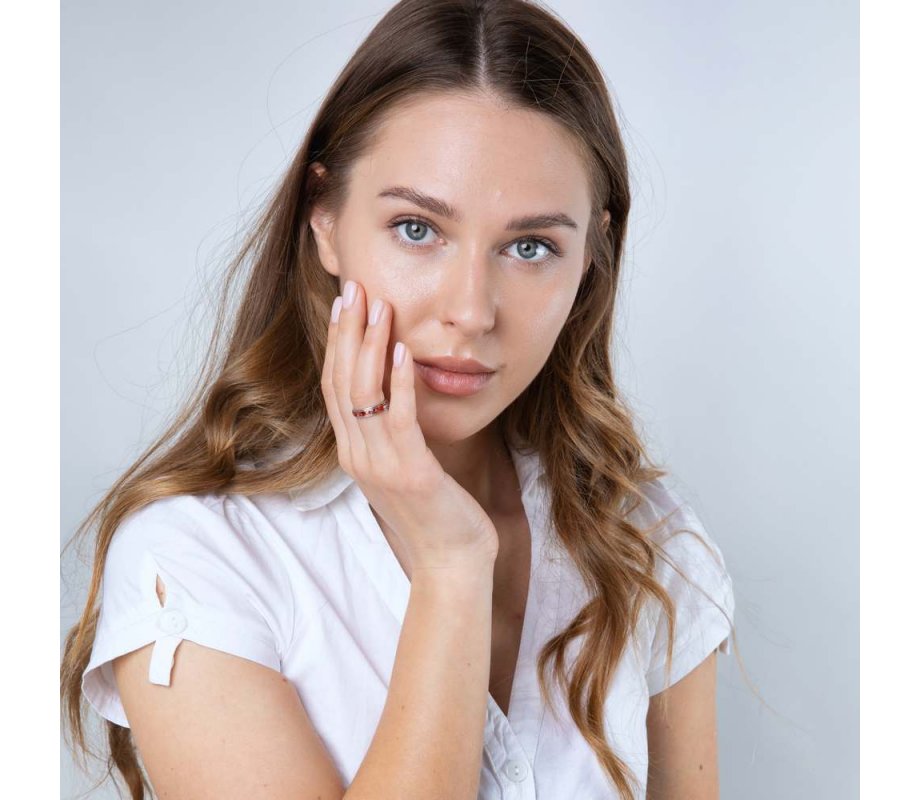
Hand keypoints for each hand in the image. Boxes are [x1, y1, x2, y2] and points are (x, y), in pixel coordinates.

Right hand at [321, 279, 498, 572]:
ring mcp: (379, 466)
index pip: (334, 387)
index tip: (344, 304)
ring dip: (371, 346)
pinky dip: (399, 383)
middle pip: (341, 382)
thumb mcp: (406, 465)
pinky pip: (398, 419)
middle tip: (353, 289)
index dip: (337, 343)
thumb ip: (393, 431)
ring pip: (363, 394)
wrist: (451, 562)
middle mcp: (358, 456)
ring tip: (378, 306)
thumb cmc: (436, 512)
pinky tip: (405, 352)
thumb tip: (395, 392)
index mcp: (354, 452)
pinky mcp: (409, 473)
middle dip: (347, 332)